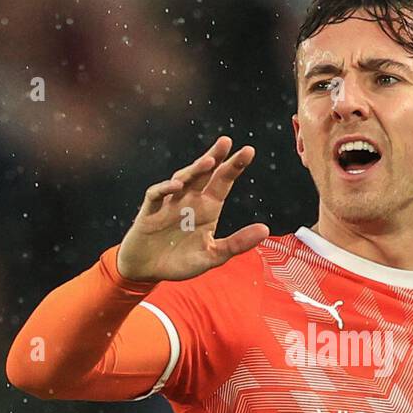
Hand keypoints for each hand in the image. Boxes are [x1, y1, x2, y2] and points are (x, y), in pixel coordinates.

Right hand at [116, 136, 269, 282]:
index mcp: (207, 208)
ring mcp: (169, 203)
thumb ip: (237, 243)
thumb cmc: (180, 261)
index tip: (249, 150)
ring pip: (182, 179)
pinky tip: (177, 185)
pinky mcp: (149, 211)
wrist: (148, 270)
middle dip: (214, 157)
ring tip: (209, 161)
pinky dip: (165, 188)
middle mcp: (189, 200)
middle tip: (226, 141)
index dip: (234, 166)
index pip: (223, 182)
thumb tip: (265, 230)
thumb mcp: (213, 255)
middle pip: (203, 173)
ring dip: (194, 170)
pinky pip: (157, 195)